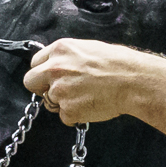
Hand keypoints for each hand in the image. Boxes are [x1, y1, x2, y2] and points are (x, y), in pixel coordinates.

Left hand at [24, 40, 165, 127]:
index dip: (44, 73)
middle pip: (31, 82)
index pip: (35, 63)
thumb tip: (62, 65)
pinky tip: (92, 107)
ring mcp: (60, 90)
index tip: (51, 78)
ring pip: (50, 102)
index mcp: (60, 50)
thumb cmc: (120, 65)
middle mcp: (55, 68)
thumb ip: (69, 57)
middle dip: (43, 88)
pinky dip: (76, 116)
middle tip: (60, 92)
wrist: (134, 81)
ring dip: (63, 104)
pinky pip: (65, 117)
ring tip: (86, 98)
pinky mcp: (68, 110)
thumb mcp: (89, 49)